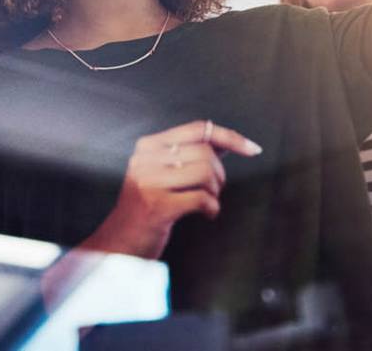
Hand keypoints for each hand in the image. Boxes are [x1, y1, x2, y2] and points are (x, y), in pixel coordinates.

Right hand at [81, 120, 261, 259]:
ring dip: (215, 192)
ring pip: (205, 173)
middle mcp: (145, 158)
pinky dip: (212, 208)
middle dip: (220, 175)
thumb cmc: (146, 207)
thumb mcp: (160, 173)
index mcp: (148, 145)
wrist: (118, 243)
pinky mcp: (157, 206)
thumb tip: (226, 141)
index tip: (253, 149)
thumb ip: (188, 155)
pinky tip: (206, 214)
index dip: (230, 137)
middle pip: (206, 153)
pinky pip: (202, 199)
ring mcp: (149, 182)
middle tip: (213, 191)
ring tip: (207, 203)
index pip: (198, 129)